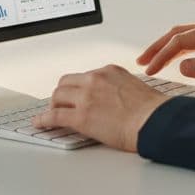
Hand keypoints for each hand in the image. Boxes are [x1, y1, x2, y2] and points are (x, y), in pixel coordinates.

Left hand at [31, 64, 167, 151]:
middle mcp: (95, 79)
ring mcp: (86, 97)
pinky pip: (54, 116)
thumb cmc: (151, 110)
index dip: (77, 87)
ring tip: (52, 114)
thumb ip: (118, 88)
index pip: (85, 76)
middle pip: (66, 82)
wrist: (154, 121)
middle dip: (62, 94)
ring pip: (58, 96)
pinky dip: (43, 119)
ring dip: (53, 105)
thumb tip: (112, 99)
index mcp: (109, 71)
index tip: (75, 93)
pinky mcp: (80, 116)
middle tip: (61, 103)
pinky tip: (40, 123)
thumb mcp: (134, 87)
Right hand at [136, 17, 194, 84]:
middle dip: (157, 47)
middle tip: (140, 61)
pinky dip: (179, 49)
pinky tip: (172, 59)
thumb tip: (181, 66)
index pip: (180, 41)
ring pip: (184, 36)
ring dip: (166, 47)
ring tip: (150, 61)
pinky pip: (194, 42)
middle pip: (177, 33)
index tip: (149, 70)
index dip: (162, 56)